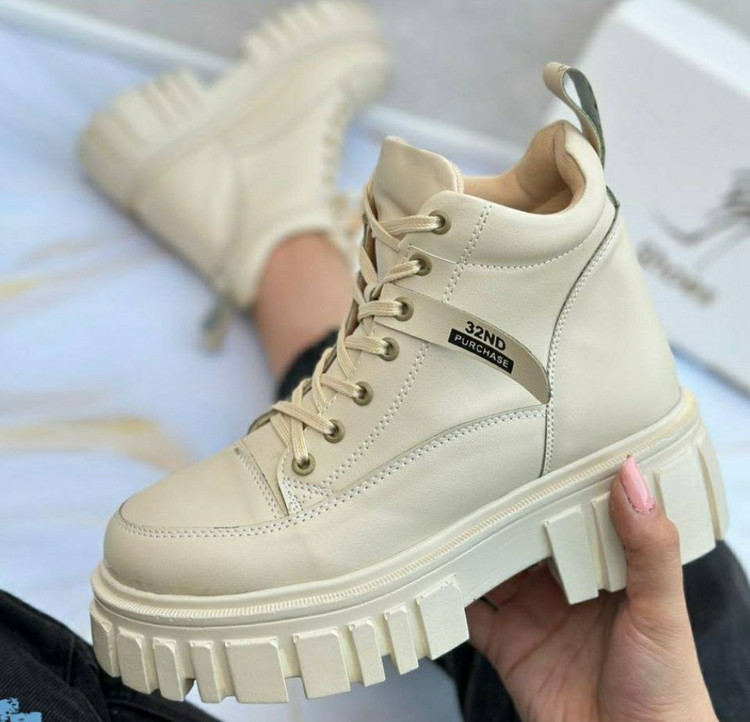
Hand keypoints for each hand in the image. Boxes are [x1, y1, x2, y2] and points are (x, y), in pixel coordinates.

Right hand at [467, 457, 718, 721]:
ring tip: (441, 516)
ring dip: (468, 548)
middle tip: (470, 477)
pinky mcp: (507, 647)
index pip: (570, 515)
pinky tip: (430, 575)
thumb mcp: (662, 611)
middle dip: (500, 512)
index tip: (525, 452)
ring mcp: (532, 616)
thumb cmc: (666, 688)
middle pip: (523, 539)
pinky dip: (446, 597)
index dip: (550, 487)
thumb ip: (649, 546)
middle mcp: (563, 587)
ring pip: (491, 569)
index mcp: (603, 569)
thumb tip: (633, 475)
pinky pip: (468, 616)